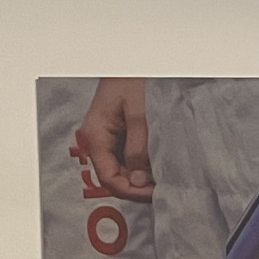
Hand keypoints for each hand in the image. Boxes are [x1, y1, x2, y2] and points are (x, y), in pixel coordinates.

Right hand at [75, 78, 152, 200]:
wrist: (130, 65)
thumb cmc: (130, 81)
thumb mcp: (138, 115)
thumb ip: (138, 149)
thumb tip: (138, 180)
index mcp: (96, 136)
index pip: (108, 178)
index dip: (131, 190)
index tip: (153, 194)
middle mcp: (98, 140)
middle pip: (114, 176)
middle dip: (137, 186)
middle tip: (162, 190)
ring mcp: (107, 139)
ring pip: (122, 169)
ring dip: (140, 177)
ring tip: (162, 179)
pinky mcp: (118, 135)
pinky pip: (127, 158)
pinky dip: (141, 165)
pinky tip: (156, 166)